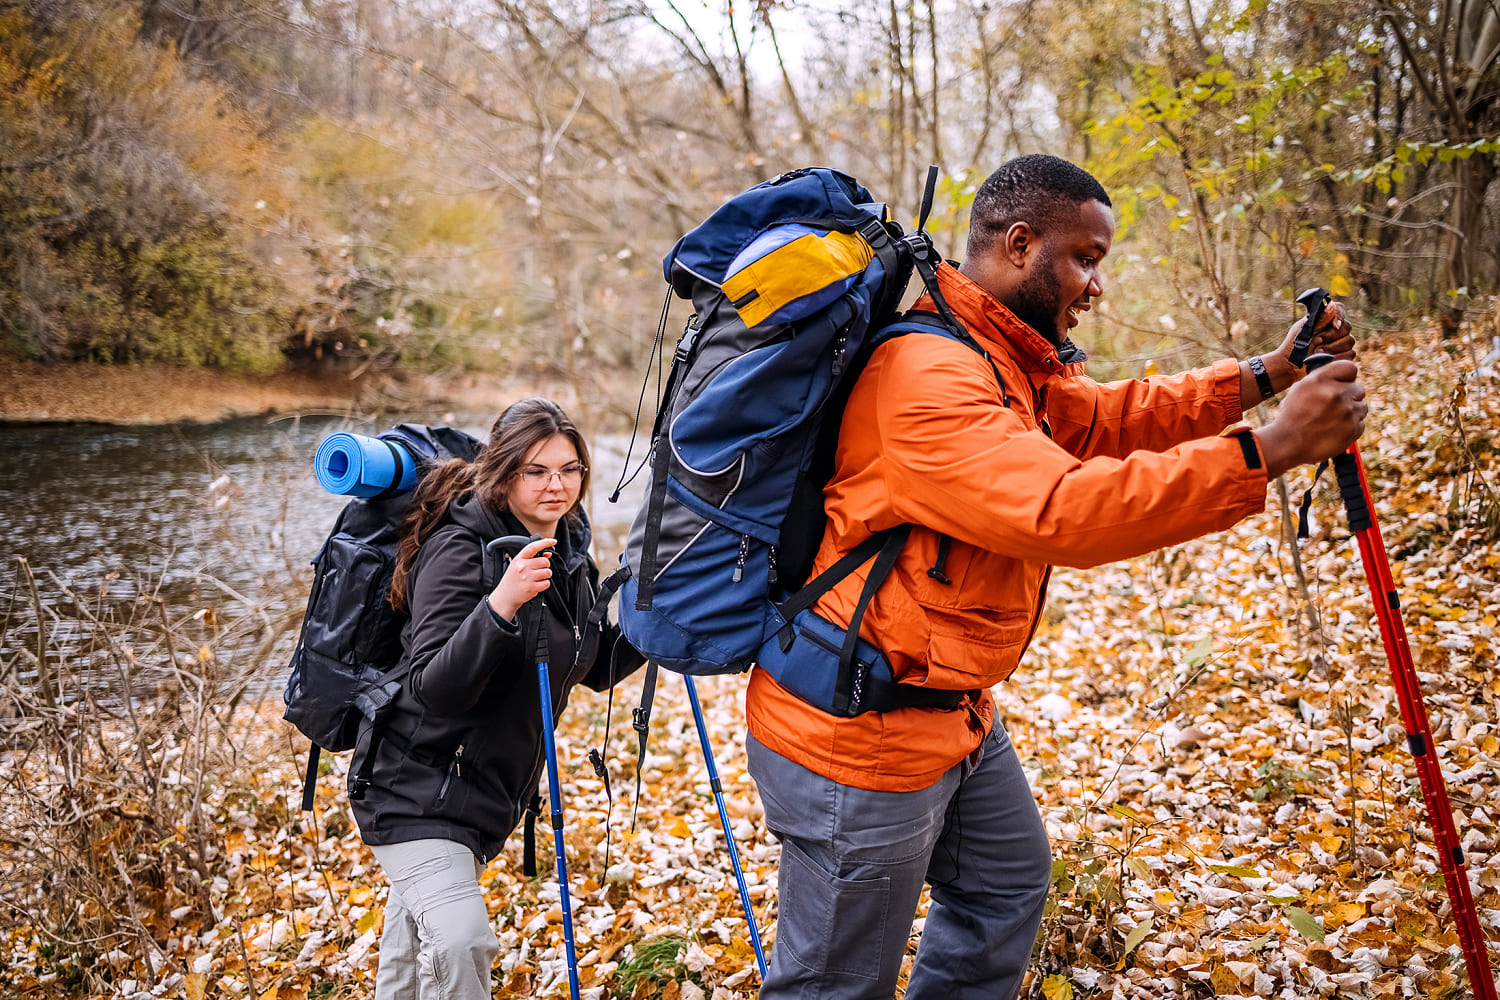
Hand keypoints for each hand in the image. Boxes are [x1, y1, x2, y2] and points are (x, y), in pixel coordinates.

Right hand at [488, 537, 555, 621]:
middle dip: (544, 566)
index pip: (533, 547)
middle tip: (537, 571)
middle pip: (545, 561)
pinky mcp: (531, 588)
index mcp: (519, 559)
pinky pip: (547, 583)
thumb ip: (532, 558)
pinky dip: (544, 584)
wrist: (505, 596)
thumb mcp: (518, 565)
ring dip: (545, 576)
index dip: (545, 543)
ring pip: (548, 572)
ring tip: (536, 579)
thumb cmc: (513, 579)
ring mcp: (527, 577)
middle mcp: (523, 567)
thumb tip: (548, 554)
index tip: (553, 541)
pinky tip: (536, 585)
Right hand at [1253, 360, 1367, 477]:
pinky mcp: (1353, 429)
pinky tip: (1334, 430)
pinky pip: (1360, 423)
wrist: (1288, 444)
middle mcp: (1336, 394)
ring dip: (1350, 412)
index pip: (1350, 368)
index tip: (1340, 384)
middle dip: (1348, 396)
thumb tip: (1343, 374)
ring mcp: (1347, 412)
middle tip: (1332, 407)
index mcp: (1321, 380)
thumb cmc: (1294, 415)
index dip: (1346, 377)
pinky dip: (1350, 427)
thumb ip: (1323, 377)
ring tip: (1331, 420)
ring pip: (1361, 407)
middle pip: (1358, 389)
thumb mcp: (1301, 388)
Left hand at [1261, 302, 1355, 388]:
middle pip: (1346, 327)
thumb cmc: (1294, 346)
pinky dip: (1337, 357)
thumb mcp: (1303, 330)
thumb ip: (1319, 319)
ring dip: (1332, 348)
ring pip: (1349, 341)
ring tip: (1316, 352)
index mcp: (1324, 319)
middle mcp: (1335, 330)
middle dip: (1330, 336)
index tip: (1334, 324)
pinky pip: (1349, 354)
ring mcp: (1341, 343)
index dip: (1339, 316)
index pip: (1339, 309)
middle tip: (1316, 342)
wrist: (1290, 366)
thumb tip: (1332, 307)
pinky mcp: (1343, 356)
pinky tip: (1325, 360)